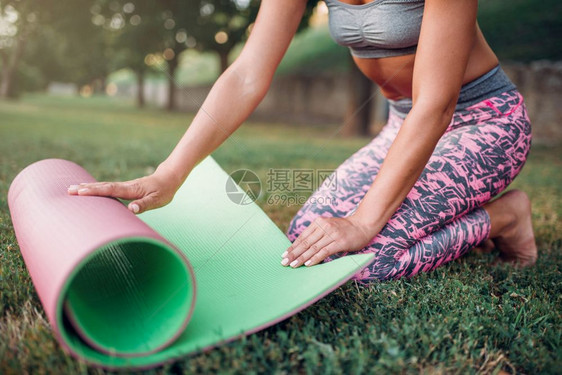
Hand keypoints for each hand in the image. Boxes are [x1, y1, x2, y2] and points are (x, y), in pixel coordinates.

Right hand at [67, 165, 181, 213]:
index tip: (81, 192)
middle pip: (102, 187)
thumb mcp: (158, 200)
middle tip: (68, 191)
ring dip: (88, 187)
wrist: (169, 177)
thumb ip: (144, 204)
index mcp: (131, 190)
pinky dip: (96, 189)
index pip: (110, 190)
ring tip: (71, 189)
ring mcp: (124, 186)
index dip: (95, 191)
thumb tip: (132, 209)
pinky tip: (88, 190)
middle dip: (86, 189)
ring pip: (103, 186)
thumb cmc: (164, 190)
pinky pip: (107, 189)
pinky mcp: (125, 188)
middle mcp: (125, 186)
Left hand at [281, 215, 374, 267]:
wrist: (362, 225)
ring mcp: (332, 234)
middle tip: (284, 262)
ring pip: (313, 248)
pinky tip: (308, 264)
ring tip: (293, 265)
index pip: (302, 236)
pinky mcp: (339, 242)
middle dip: (293, 253)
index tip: (284, 255)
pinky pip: (324, 251)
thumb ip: (317, 234)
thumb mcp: (328, 227)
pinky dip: (315, 258)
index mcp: (319, 222)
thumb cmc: (344, 229)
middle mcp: (324, 227)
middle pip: (305, 242)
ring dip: (302, 258)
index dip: (292, 246)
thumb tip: (302, 248)